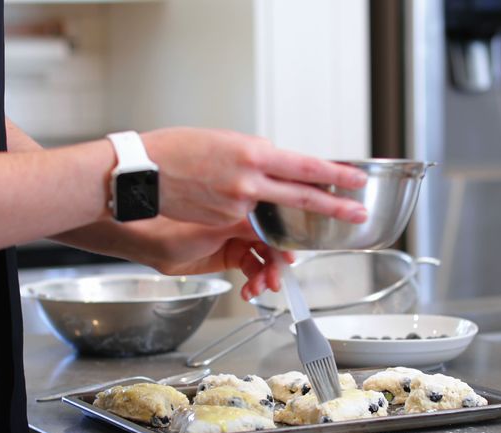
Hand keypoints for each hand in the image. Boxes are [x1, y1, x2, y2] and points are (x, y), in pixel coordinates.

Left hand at [88, 216, 293, 300]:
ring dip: (268, 274)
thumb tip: (278, 230)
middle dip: (281, 259)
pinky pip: (251, 268)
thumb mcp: (217, 225)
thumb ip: (250, 227)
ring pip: (264, 256)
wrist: (143, 238)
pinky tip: (250, 290)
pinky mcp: (228, 254)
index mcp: (242, 197)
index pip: (277, 215)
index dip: (289, 233)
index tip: (298, 248)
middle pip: (275, 238)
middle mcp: (241, 215)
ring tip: (263, 286)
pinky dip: (254, 281)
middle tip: (281, 274)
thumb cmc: (170, 219)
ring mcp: (235, 235)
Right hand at [140, 128, 368, 225]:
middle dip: (335, 206)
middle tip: (359, 211)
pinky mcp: (224, 222)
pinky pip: (251, 224)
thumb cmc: (177, 149)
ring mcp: (237, 205)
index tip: (355, 179)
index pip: (304, 165)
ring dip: (298, 219)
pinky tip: (256, 216)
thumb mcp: (224, 141)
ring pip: (277, 215)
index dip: (335, 174)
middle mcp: (249, 180)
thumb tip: (274, 166)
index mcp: (253, 152)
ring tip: (319, 223)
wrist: (142, 171)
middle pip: (302, 196)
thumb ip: (254, 156)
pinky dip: (259, 221)